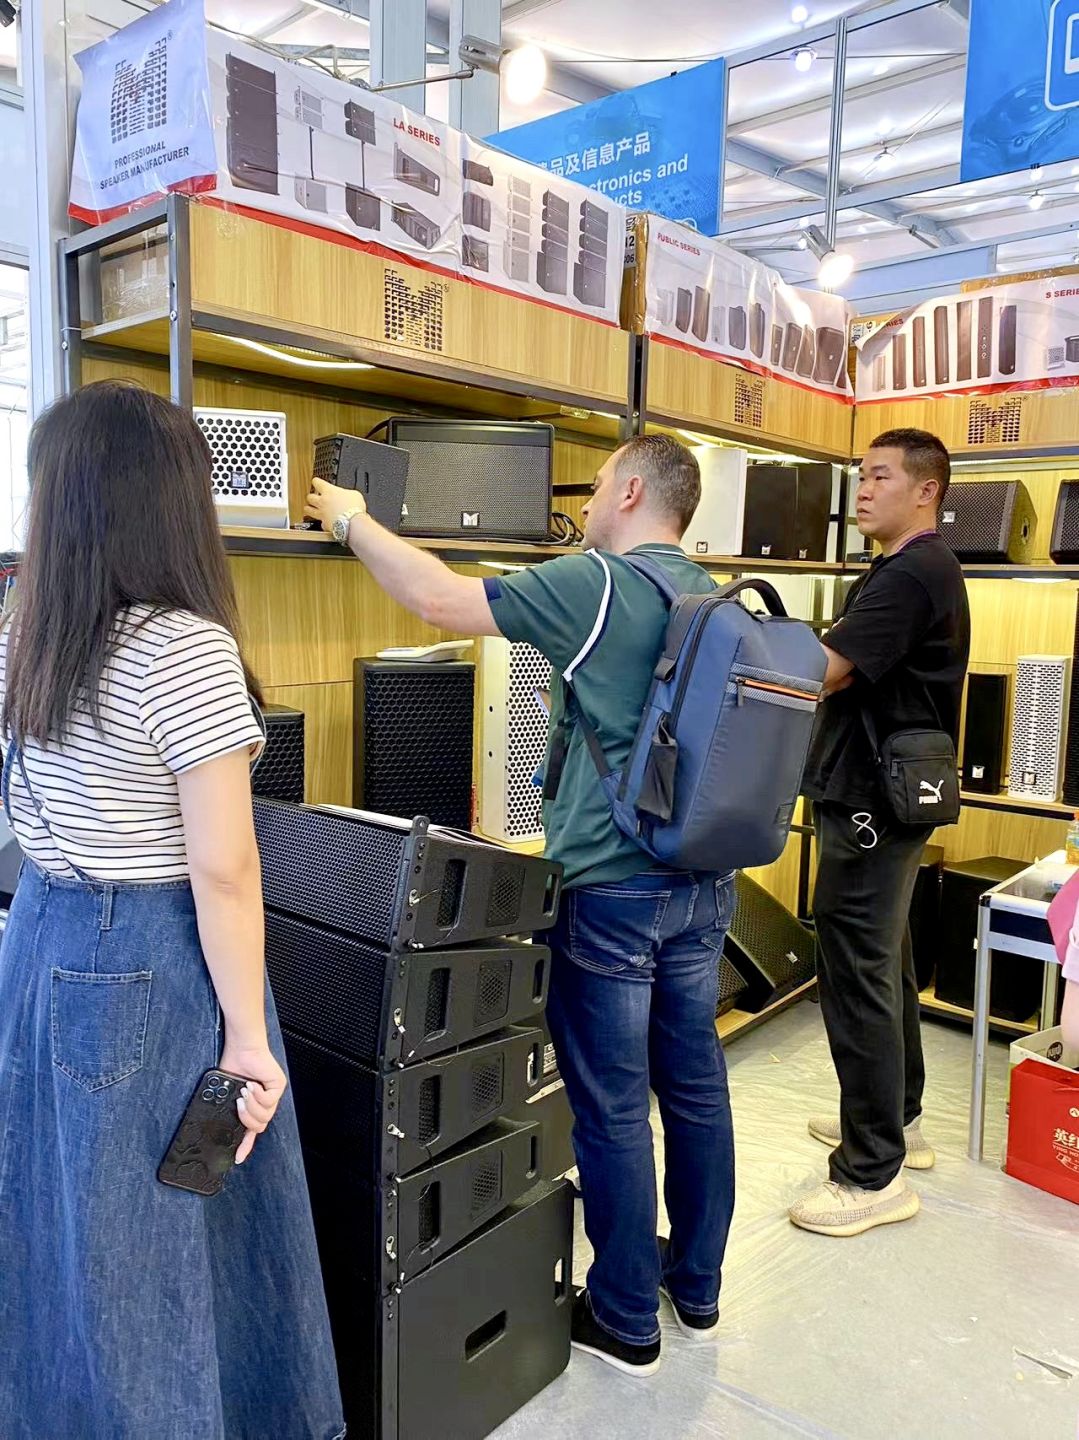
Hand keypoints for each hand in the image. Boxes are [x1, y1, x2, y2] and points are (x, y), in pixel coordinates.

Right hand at [219, 1038, 287, 1164]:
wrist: (240, 1048)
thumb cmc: (232, 1067)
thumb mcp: (226, 1094)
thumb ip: (229, 1110)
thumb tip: (222, 1124)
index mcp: (251, 1107)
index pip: (251, 1132)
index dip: (244, 1146)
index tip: (237, 1158)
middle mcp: (263, 1103)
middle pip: (258, 1126)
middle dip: (246, 1118)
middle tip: (238, 1104)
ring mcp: (273, 1095)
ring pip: (264, 1117)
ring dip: (251, 1107)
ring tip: (243, 1093)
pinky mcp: (278, 1086)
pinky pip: (268, 1101)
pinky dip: (257, 1095)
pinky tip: (251, 1085)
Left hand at [304, 475, 367, 537]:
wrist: (353, 523)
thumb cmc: (354, 508)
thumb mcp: (355, 494)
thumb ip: (348, 493)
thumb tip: (349, 496)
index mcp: (329, 491)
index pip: (318, 483)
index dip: (316, 481)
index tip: (316, 481)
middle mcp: (322, 502)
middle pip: (310, 497)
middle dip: (310, 497)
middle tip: (311, 497)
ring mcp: (322, 514)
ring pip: (310, 511)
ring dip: (308, 509)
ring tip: (307, 509)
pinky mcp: (325, 525)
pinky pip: (321, 523)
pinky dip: (322, 523)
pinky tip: (324, 523)